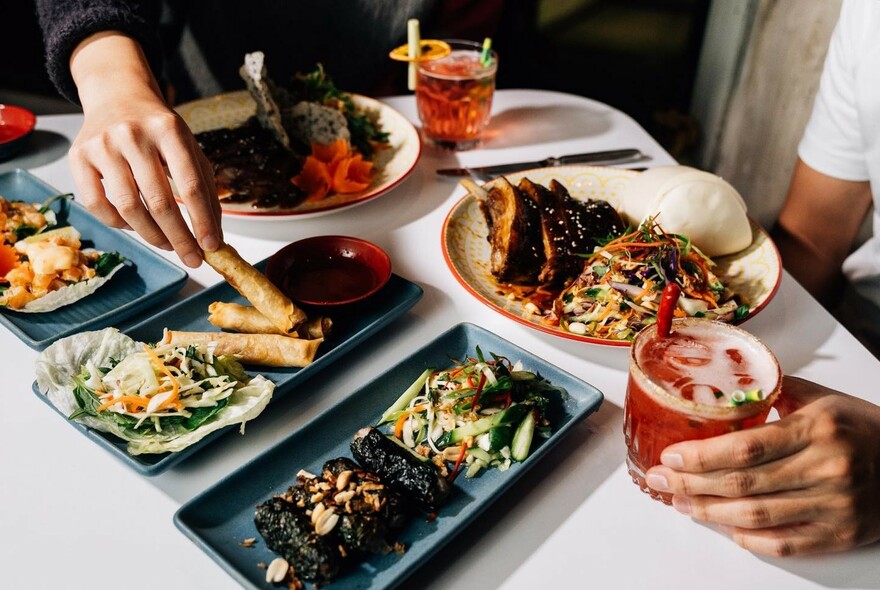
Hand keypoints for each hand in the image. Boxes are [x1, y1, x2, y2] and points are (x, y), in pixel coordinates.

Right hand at [68, 33, 221, 266]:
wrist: (117, 96)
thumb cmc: (160, 130)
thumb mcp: (189, 148)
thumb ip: (204, 188)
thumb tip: (213, 236)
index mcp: (169, 129)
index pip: (189, 184)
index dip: (202, 220)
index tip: (211, 246)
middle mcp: (133, 135)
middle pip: (159, 202)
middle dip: (180, 238)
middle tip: (192, 258)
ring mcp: (102, 145)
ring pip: (129, 208)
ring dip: (152, 236)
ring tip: (168, 244)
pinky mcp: (78, 156)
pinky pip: (97, 205)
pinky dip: (119, 224)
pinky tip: (135, 227)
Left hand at [645, 375, 879, 555]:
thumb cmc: (864, 427)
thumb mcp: (822, 398)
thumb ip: (774, 392)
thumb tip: (725, 389)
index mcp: (817, 428)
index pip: (745, 447)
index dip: (701, 456)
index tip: (671, 457)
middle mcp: (826, 468)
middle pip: (743, 483)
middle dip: (692, 485)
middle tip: (661, 482)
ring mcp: (836, 505)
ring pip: (758, 516)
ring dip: (711, 512)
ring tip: (682, 503)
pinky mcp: (842, 534)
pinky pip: (786, 542)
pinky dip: (751, 538)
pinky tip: (726, 527)